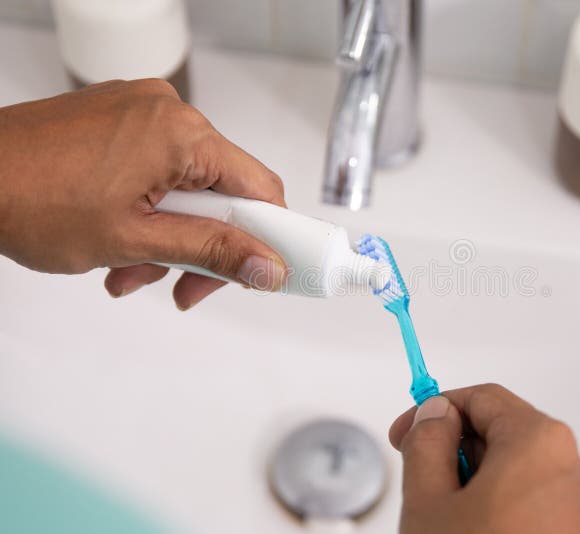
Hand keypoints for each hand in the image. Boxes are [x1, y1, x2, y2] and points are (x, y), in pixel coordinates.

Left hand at [0, 79, 285, 309]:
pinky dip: (147, 210)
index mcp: (181, 132)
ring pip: (185, 187)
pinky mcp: (117, 119)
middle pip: (221, 191)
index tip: (263, 271)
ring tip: (129, 273)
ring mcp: (139, 111)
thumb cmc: (30, 201)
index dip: (269, 235)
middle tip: (184, 288)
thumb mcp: (135, 241)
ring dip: (168, 237)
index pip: (259, 186)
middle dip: (202, 247)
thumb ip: (211, 252)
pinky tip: (117, 245)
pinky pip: (155, 170)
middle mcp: (166, 111)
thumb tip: (267, 267)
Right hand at [389, 384, 579, 533]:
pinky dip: (504, 505)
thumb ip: (427, 442)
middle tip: (420, 474)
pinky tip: (474, 532)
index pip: (483, 398)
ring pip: (522, 469)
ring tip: (447, 517)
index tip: (409, 429)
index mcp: (541, 444)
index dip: (437, 408)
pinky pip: (538, 500)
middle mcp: (575, 471)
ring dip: (479, 479)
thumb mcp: (428, 501)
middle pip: (506, 431)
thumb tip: (435, 415)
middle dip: (458, 448)